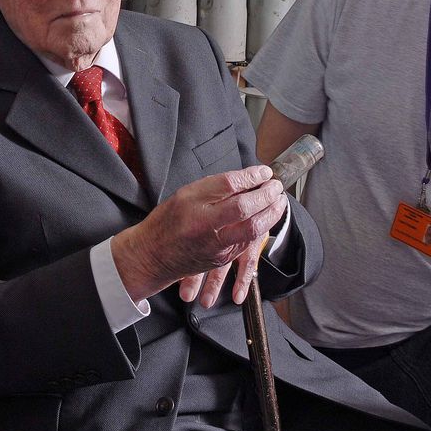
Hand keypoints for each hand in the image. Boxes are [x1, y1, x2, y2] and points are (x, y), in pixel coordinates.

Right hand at [112, 166, 284, 303]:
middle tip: (276, 186)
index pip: (228, 184)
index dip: (251, 176)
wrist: (152, 255)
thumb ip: (214, 187)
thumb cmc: (167, 221)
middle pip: (244, 208)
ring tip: (279, 201)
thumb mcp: (185, 194)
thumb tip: (245, 179)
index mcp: (191, 203)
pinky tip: (267, 219)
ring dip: (271, 213)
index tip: (264, 171)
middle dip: (266, 195)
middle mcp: (203, 225)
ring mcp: (214, 245)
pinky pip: (247, 242)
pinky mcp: (221, 259)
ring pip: (252, 229)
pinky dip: (261, 228)